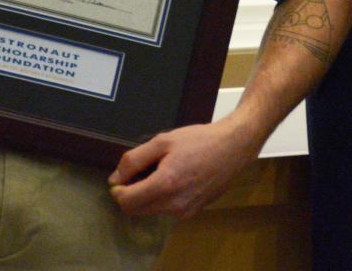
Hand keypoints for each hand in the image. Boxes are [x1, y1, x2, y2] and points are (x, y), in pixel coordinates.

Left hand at [108, 117, 260, 219]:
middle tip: (141, 172)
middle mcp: (174, 204)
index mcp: (165, 185)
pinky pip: (168, 209)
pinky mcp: (194, 212)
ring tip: (163, 171)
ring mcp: (186, 211)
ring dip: (148, 196)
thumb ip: (134, 160)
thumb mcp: (163, 141)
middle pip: (137, 210)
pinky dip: (164, 197)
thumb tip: (116, 178)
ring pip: (152, 210)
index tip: (121, 179)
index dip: (118, 191)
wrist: (235, 146)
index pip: (127, 202)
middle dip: (132, 194)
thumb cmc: (200, 140)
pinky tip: (177, 178)